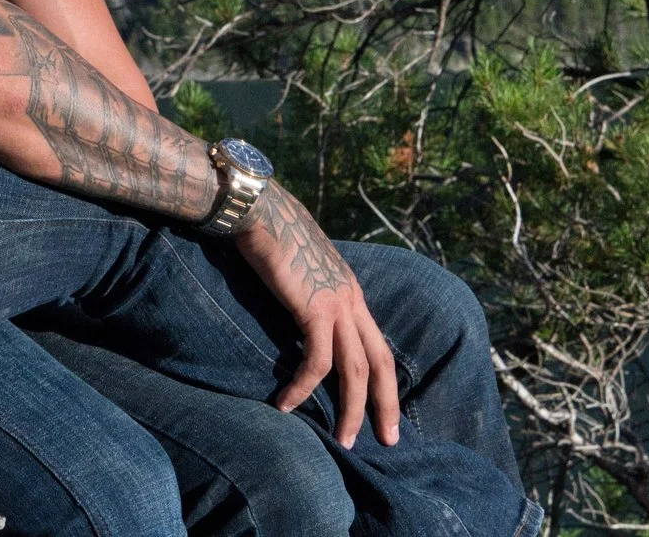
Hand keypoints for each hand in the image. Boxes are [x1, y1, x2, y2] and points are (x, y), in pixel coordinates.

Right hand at [233, 183, 400, 449]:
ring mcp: (337, 303)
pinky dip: (302, 387)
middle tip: (389, 440)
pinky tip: (286, 405)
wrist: (260, 208)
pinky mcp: (314, 308)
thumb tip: (298, 306)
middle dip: (387, 405)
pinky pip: (316, 361)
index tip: (384, 411)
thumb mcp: (300, 267)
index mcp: (351, 291)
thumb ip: (307, 289)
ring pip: (356, 370)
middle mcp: (352, 299)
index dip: (384, 381)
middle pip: (380, 362)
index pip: (376, 345)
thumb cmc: (271, 232)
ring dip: (353, 410)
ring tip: (345, 440)